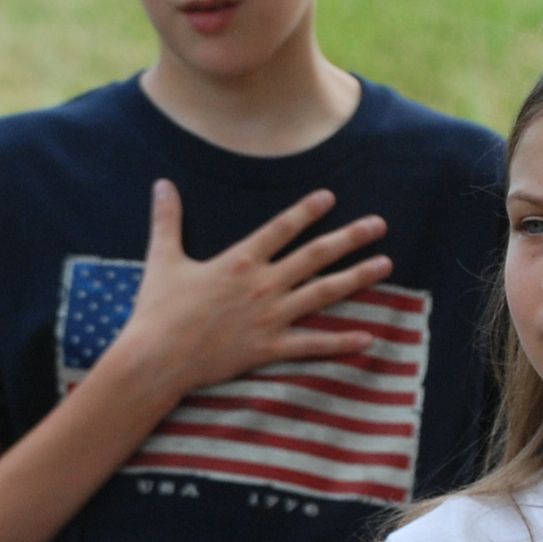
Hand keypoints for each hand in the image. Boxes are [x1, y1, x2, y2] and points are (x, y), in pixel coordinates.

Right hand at [103, 181, 394, 404]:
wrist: (157, 357)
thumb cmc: (158, 309)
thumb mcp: (163, 259)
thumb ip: (167, 220)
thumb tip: (161, 184)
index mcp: (240, 260)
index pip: (281, 229)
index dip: (307, 211)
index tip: (330, 198)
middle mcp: (263, 285)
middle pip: (315, 256)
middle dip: (350, 238)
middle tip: (378, 225)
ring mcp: (270, 318)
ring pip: (323, 293)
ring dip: (357, 278)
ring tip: (385, 265)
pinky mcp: (269, 348)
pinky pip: (312, 344)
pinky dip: (340, 342)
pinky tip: (367, 337)